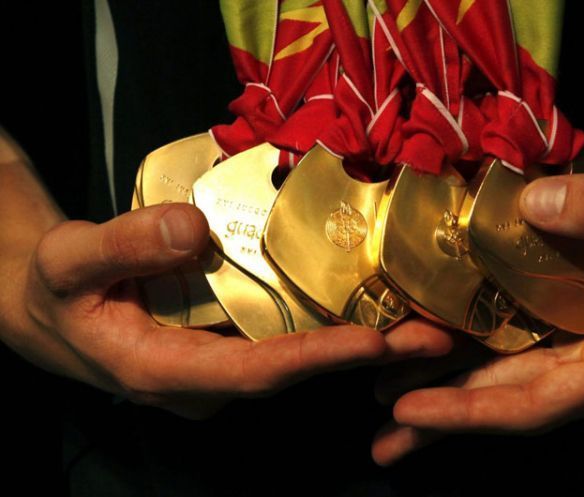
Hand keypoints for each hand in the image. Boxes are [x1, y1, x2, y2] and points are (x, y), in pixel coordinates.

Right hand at [0, 203, 438, 418]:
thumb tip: (192, 228)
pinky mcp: (226, 347)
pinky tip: (373, 306)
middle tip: (436, 338)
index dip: (314, 359)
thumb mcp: (68, 260)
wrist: (49, 308)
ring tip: (425, 325)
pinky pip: (284, 339)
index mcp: (164, 372)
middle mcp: (203, 382)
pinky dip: (330, 327)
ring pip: (296, 358)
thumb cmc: (55, 289)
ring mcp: (219, 367)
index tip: (374, 342)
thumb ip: (122, 245)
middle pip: (293, 371)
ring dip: (361, 344)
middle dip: (365, 356)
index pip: (253, 372)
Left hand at [372, 174, 583, 464]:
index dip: (468, 412)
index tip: (407, 412)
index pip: (535, 404)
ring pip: (521, 376)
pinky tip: (458, 341)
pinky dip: (492, 349)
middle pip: (515, 401)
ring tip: (397, 395)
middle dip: (448, 416)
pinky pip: (538, 344)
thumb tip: (531, 203)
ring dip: (461, 386)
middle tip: (381, 423)